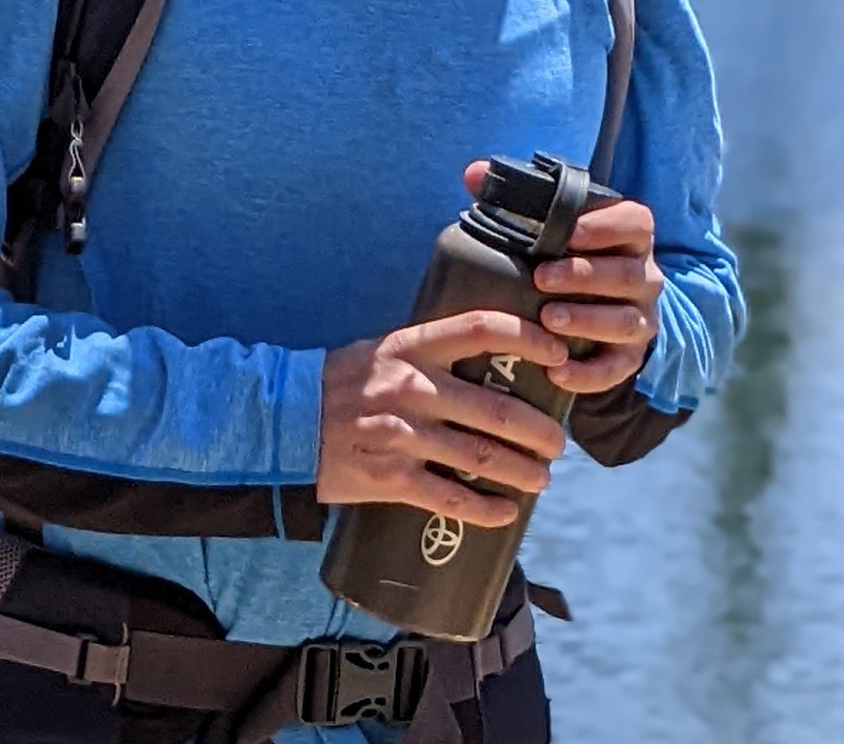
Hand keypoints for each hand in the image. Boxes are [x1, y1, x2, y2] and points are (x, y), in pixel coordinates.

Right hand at [318, 311, 569, 528]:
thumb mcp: (385, 349)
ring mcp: (401, 435)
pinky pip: (449, 498)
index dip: (528, 338)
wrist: (284, 421)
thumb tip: (492, 362)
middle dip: (538, 429)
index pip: (481, 329)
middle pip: (494, 407)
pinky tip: (506, 513)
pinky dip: (485, 510)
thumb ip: (433, 353)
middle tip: (558, 442)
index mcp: (411, 346)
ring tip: (542, 478)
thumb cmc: (343, 381)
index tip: (559, 355)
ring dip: (522, 471)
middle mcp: (411, 387)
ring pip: (480, 456)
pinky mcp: (389, 479)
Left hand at [464, 161, 662, 397]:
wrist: (593, 306)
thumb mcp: (547, 222)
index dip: (606, 225)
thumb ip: (514, 194)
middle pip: (626, 274)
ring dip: (588, 321)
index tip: (569, 232)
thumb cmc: (562, 253)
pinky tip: (557, 373)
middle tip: (541, 278)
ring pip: (626, 321)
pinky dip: (590, 375)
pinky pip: (618, 369)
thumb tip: (474, 174)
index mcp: (629, 236)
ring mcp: (640, 319)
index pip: (636, 222)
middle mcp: (643, 276)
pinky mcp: (630, 357)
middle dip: (584, 275)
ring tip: (548, 320)